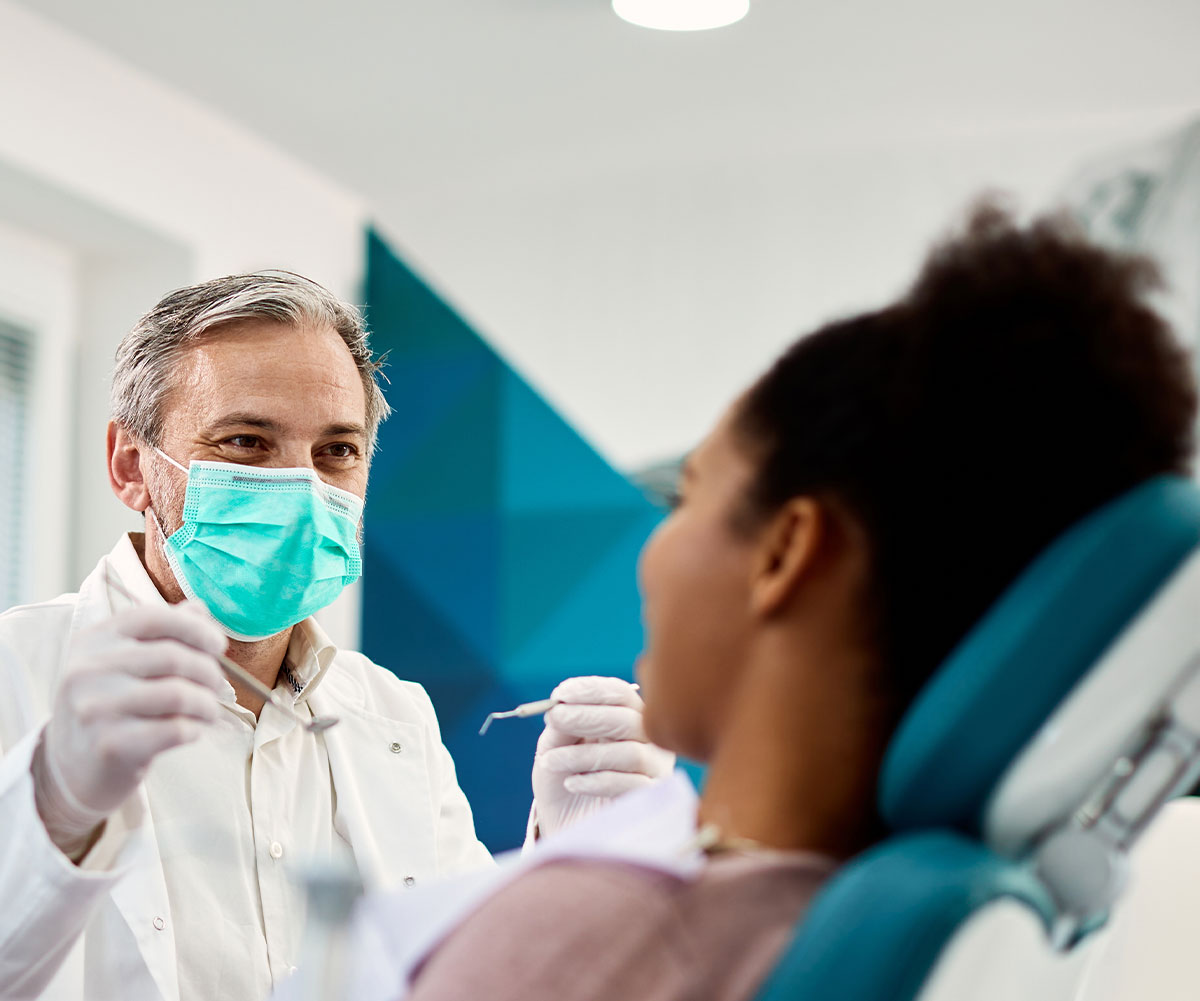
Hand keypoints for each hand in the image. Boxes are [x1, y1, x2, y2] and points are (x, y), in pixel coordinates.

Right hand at [32, 603, 227, 857]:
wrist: (70, 767)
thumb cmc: (110, 705)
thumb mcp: (122, 662)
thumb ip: (161, 633)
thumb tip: (199, 608)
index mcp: (94, 640)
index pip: (154, 617)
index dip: (196, 628)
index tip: (218, 646)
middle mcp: (88, 669)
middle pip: (173, 656)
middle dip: (209, 671)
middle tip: (218, 686)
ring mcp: (96, 708)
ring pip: (179, 694)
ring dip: (207, 704)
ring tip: (209, 711)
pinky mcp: (110, 744)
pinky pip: (175, 729)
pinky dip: (195, 729)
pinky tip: (192, 730)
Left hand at [531, 676, 674, 838]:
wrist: (564, 823)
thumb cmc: (562, 777)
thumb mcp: (554, 746)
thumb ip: (561, 724)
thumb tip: (561, 704)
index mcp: (626, 716)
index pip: (620, 694)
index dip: (592, 690)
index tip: (560, 694)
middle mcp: (648, 738)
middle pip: (630, 719)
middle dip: (588, 716)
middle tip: (555, 718)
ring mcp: (654, 768)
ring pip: (630, 753)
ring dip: (584, 754)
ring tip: (551, 761)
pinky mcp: (651, 798)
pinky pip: (631, 785)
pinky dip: (596, 781)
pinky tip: (571, 784)